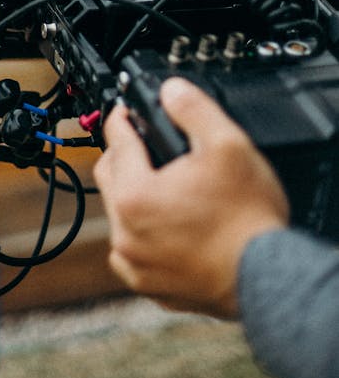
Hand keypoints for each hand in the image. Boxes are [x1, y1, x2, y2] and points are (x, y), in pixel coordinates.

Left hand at [93, 78, 288, 316]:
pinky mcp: (150, 286)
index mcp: (134, 194)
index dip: (122, 117)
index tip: (127, 111)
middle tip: (143, 143)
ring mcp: (135, 263)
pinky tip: (166, 224)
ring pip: (118, 215)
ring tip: (160, 183)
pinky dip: (142, 233)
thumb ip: (193, 109)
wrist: (269, 279)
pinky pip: (132, 251)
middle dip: (122, 153)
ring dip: (130, 194)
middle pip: (109, 175)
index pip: (116, 139)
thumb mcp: (227, 144)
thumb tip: (171, 90)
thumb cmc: (248, 220)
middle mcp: (125, 232)